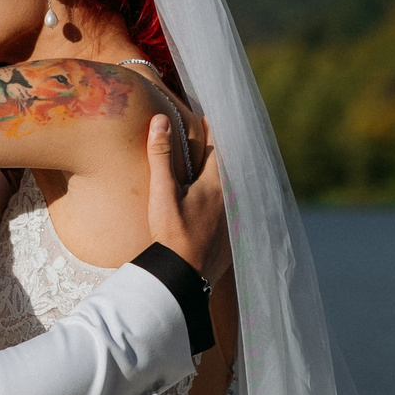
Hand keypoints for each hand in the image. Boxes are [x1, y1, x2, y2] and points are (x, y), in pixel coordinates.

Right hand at [146, 114, 228, 282]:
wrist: (184, 276)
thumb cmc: (173, 233)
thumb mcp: (163, 191)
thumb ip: (161, 155)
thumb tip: (160, 120)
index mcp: (217, 184)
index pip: (218, 148)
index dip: (212, 132)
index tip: (207, 118)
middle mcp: (231, 199)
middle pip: (228, 169)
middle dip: (219, 155)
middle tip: (211, 142)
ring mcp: (234, 221)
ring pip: (232, 191)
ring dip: (223, 180)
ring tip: (214, 172)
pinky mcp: (231, 239)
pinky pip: (232, 213)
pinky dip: (225, 204)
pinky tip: (217, 209)